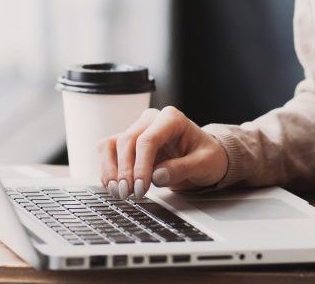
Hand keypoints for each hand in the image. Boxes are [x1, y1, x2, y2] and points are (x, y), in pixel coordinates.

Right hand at [97, 106, 227, 198]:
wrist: (204, 157)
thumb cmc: (207, 156)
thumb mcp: (205, 163)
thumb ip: (182, 168)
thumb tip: (157, 176)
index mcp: (171, 119)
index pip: (148, 139)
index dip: (141, 165)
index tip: (141, 188)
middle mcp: (151, 120)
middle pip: (127, 141)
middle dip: (125, 171)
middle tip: (128, 194)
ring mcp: (138, 130)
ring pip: (112, 144)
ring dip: (110, 170)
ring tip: (118, 192)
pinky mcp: (129, 143)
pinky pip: (109, 152)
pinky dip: (108, 170)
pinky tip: (113, 186)